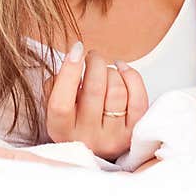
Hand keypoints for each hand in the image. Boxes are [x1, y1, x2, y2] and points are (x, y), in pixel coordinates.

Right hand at [41, 41, 147, 160]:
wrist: (96, 146)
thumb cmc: (74, 118)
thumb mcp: (57, 105)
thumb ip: (57, 84)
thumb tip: (75, 56)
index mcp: (61, 130)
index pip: (61, 102)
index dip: (70, 70)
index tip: (77, 49)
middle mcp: (87, 137)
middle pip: (95, 89)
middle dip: (96, 62)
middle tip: (93, 56)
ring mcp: (113, 138)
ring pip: (117, 90)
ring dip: (112, 71)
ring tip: (105, 70)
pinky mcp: (134, 133)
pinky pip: (138, 97)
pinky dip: (131, 76)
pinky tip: (122, 70)